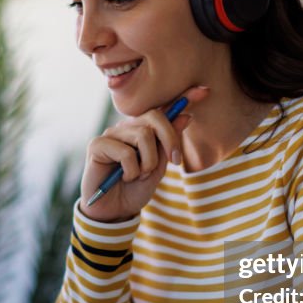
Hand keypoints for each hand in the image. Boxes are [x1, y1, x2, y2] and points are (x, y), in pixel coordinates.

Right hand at [80, 86, 209, 221]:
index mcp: (142, 131)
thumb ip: (169, 143)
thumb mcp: (158, 168)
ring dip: (148, 162)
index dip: (183, 98)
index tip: (205, 91)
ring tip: (140, 176)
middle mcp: (126, 128)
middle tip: (174, 162)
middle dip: (170, 139)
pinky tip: (124, 178)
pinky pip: (125, 152)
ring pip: (143, 135)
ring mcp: (111, 134)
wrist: (114, 211)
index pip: (163, 110)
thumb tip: (186, 115)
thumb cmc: (134, 190)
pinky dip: (132, 170)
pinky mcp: (97, 145)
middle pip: (155, 116)